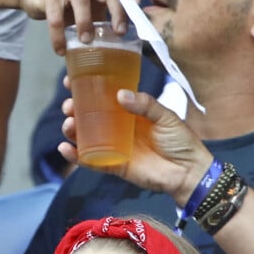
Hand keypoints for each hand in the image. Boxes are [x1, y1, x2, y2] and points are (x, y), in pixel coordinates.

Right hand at [19, 0, 138, 54]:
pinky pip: (54, 16)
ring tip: (86, 41)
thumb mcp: (83, 10)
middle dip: (116, 10)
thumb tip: (111, 51)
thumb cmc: (63, 4)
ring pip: (80, 0)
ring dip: (85, 22)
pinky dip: (58, 35)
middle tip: (119, 32)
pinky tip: (61, 50)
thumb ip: (96, 21)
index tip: (136, 6)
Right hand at [58, 81, 213, 206]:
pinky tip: (65, 148)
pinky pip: (89, 161)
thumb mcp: (166, 116)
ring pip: (85, 137)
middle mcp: (117, 128)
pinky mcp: (112, 166)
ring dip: (71, 130)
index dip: (86, 89)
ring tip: (68, 124)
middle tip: (69, 105)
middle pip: (88, 117)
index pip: (103, 97)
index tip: (70, 81)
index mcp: (129, 112)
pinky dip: (75, 156)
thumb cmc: (180, 141)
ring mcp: (113, 147)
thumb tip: (120, 95)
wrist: (188, 171)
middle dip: (74, 109)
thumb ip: (145, 104)